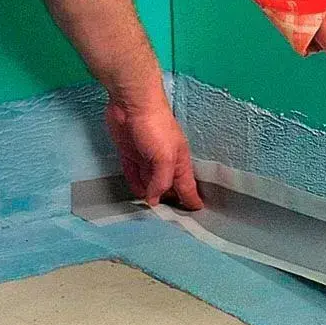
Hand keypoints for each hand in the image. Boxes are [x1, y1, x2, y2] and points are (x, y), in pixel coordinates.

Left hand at [105, 92, 202, 210]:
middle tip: (171, 220)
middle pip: (170, 188)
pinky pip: (133, 175)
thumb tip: (155, 200)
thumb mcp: (164, 157)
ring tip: (152, 213)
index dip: (192, 201)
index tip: (195, 214)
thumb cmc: (155, 127)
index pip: (188, 187)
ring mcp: (147, 159)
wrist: (132, 103)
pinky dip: (136, 186)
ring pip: (151, 183)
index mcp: (179, 162)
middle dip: (171, 202)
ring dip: (151, 196)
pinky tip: (137, 194)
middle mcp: (165, 163)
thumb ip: (161, 181)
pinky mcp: (130, 154)